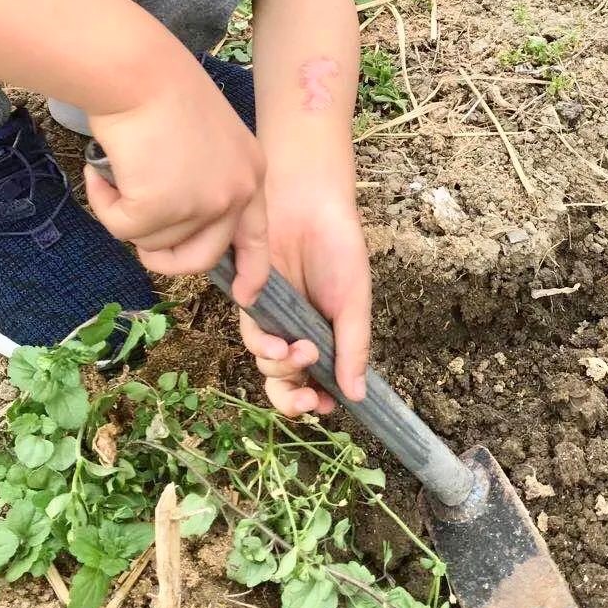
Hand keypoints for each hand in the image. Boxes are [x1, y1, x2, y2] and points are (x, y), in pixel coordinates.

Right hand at [84, 50, 268, 299]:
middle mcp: (236, 192)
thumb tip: (177, 228)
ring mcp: (202, 203)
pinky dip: (105, 204)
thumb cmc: (159, 89)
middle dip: (164, 258)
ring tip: (116, 171)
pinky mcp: (161, 208)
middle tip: (135, 232)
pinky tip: (102, 170)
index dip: (251, 270)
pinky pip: (122, 229)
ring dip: (126, 214)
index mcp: (251, 172)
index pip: (258, 236)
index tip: (245, 296)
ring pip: (154, 242)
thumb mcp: (204, 138)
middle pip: (202, 258)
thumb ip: (204, 180)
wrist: (135, 70)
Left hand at [238, 195, 370, 417]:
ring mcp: (274, 318)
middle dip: (294, 398)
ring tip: (300, 350)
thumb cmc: (339, 248)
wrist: (308, 203)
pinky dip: (264, 344)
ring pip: (267, 363)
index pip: (318, 381)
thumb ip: (354, 347)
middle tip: (309, 397)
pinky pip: (251, 334)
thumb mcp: (354, 301)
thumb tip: (357, 395)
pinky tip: (279, 338)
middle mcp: (298, 332)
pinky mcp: (250, 301)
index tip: (326, 404)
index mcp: (327, 335)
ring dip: (283, 368)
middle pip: (286, 382)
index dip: (318, 400)